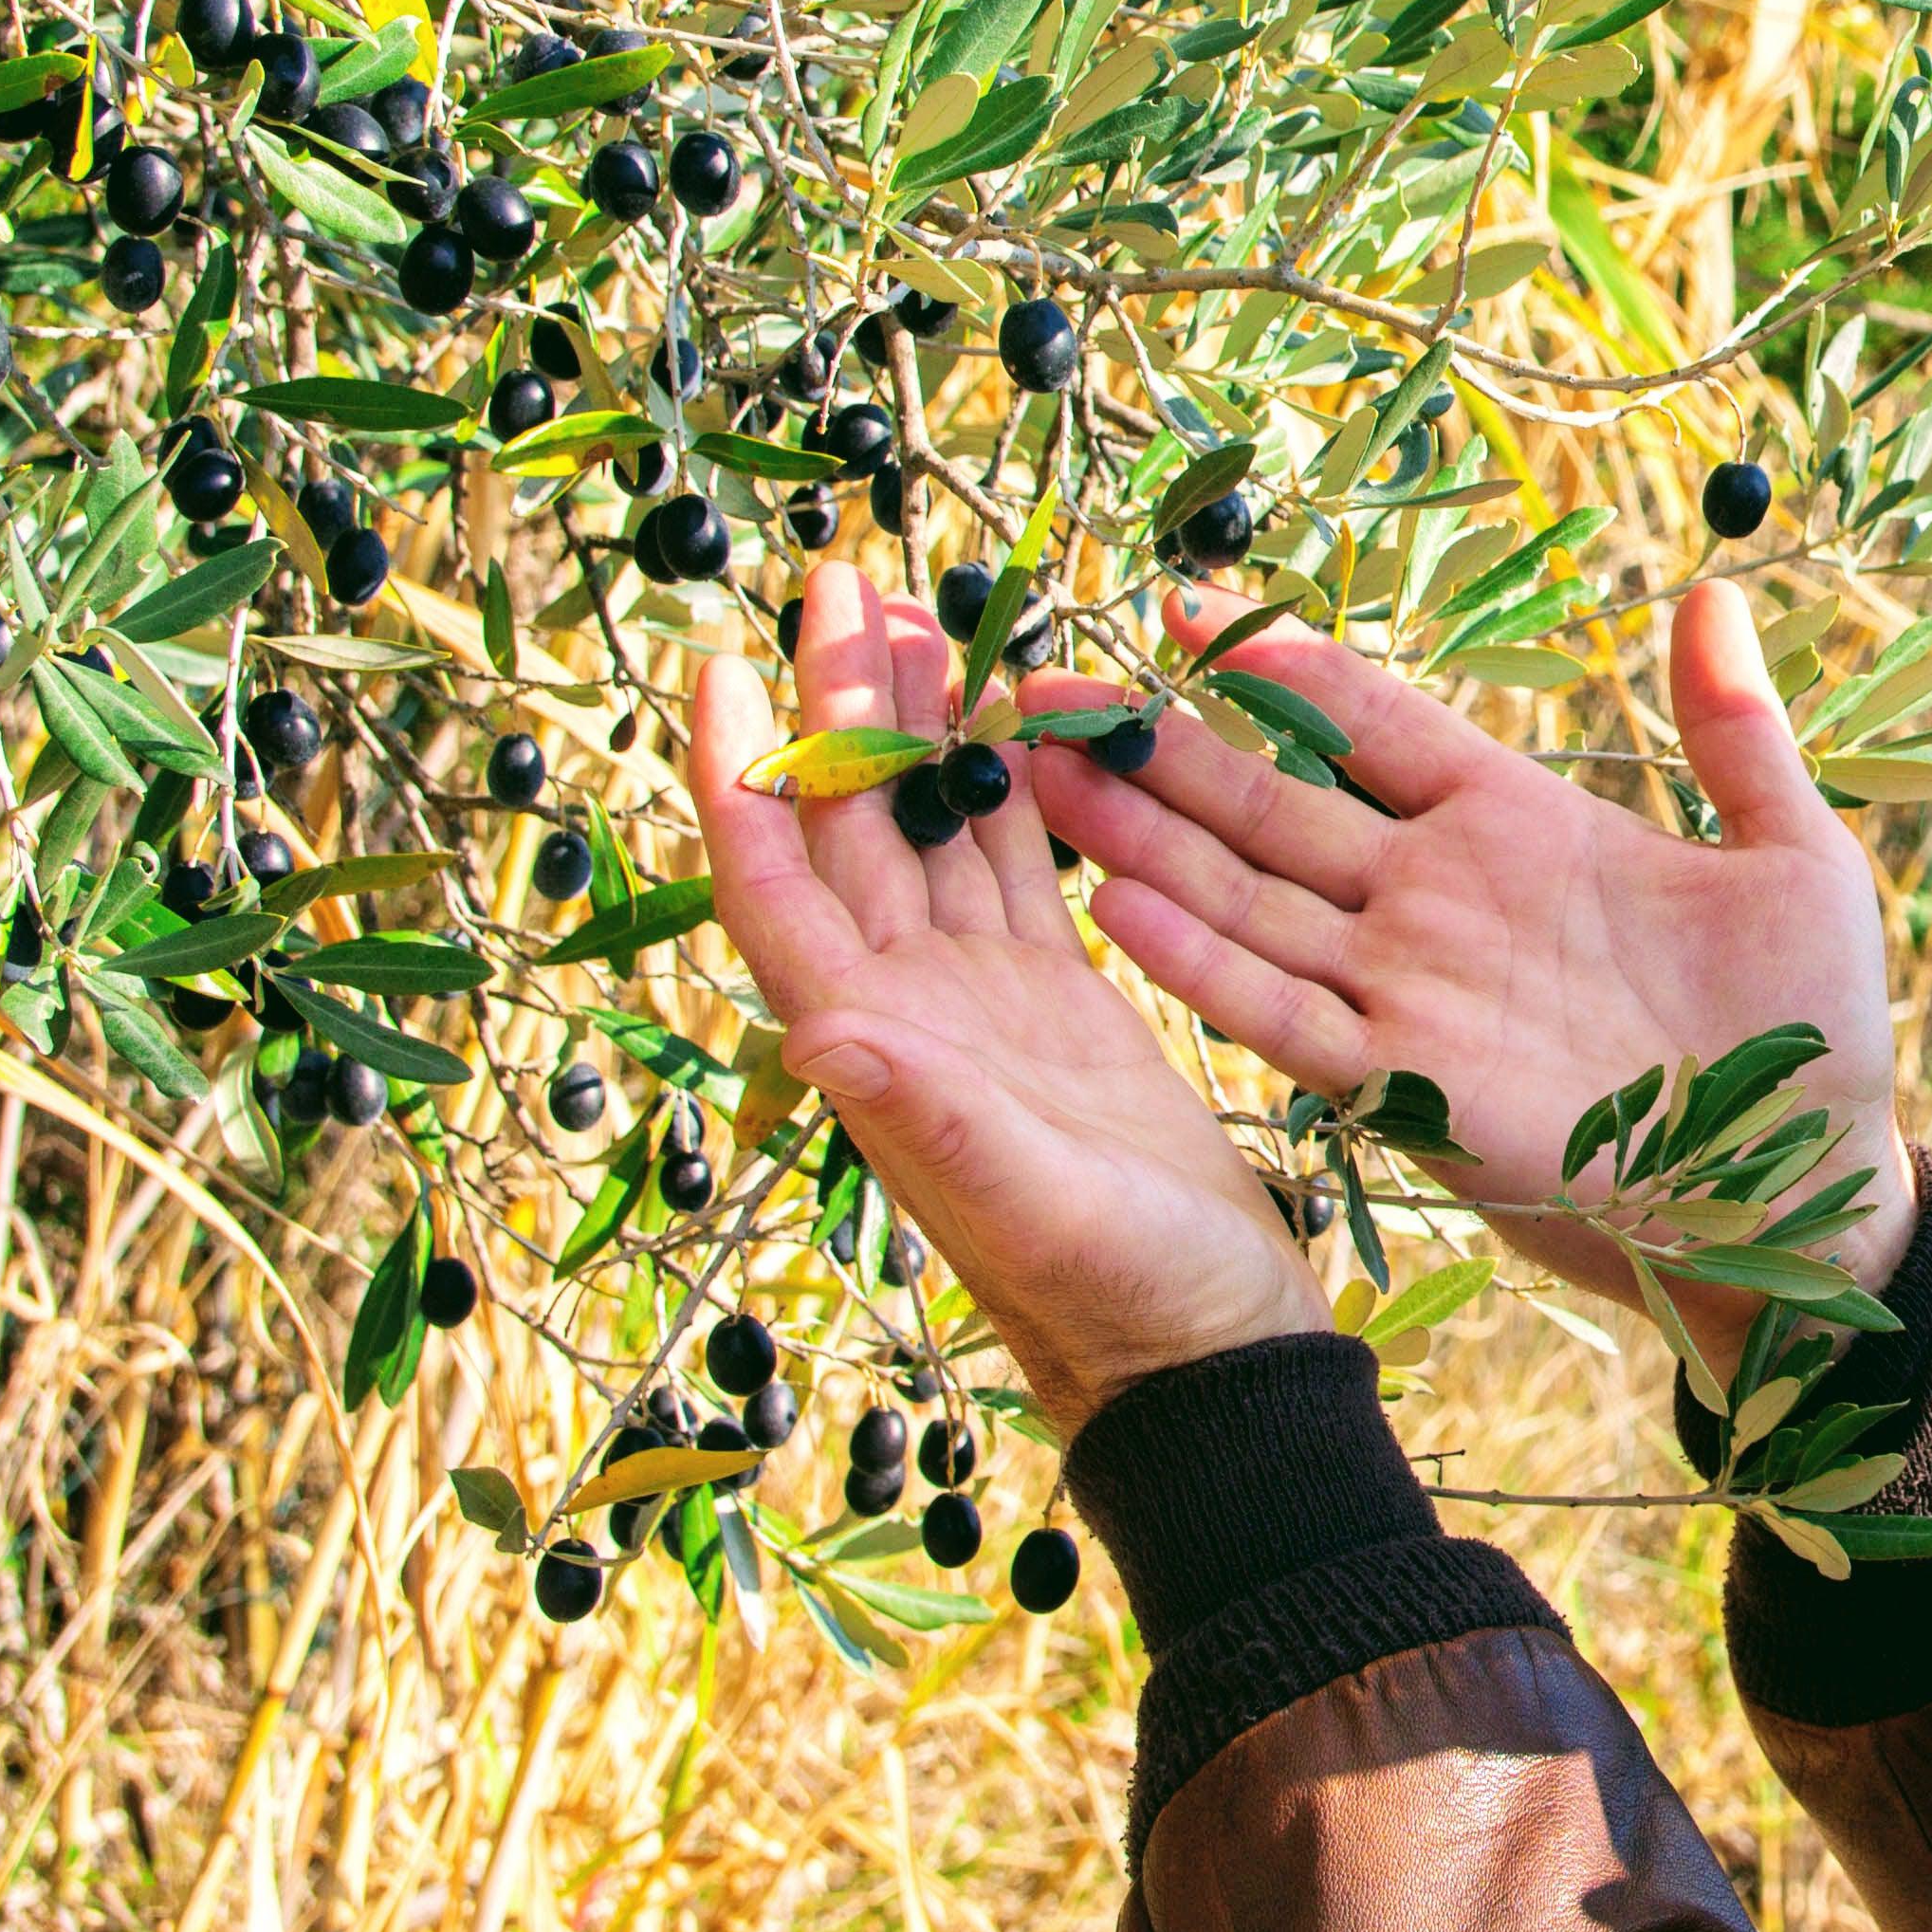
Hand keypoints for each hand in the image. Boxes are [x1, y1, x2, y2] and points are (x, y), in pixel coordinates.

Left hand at [688, 559, 1330, 1424]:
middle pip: (851, 828)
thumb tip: (814, 1030)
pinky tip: (1010, 720)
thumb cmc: (1124, 1303)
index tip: (722, 658)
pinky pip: (1011, 872)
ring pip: (929, 834)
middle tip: (842, 571)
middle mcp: (909, 1013)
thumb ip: (930, 1120)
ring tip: (914, 611)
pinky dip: (1005, 790)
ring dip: (914, 726)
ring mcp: (982, 1006)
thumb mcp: (1033, 1210)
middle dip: (838, 699)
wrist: (1209, 1360)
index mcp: (883, 1047)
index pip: (778, 885)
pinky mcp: (1058, 1008)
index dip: (743, 773)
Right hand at [1023, 579, 1909, 1372]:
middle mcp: (1438, 897)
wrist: (1807, 1184)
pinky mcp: (1407, 1082)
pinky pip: (1288, 1014)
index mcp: (1517, 822)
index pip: (1371, 721)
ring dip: (1145, 842)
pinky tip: (1123, 911)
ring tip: (1037, 773)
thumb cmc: (1811, 1025)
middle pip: (1272, 800)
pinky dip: (1207, 966)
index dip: (1279, 666)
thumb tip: (1716, 592)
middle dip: (1158, 746)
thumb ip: (1738, 734)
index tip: (1179, 605)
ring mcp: (1412, 987)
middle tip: (1042, 683)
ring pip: (1250, 897)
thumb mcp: (1796, 858)